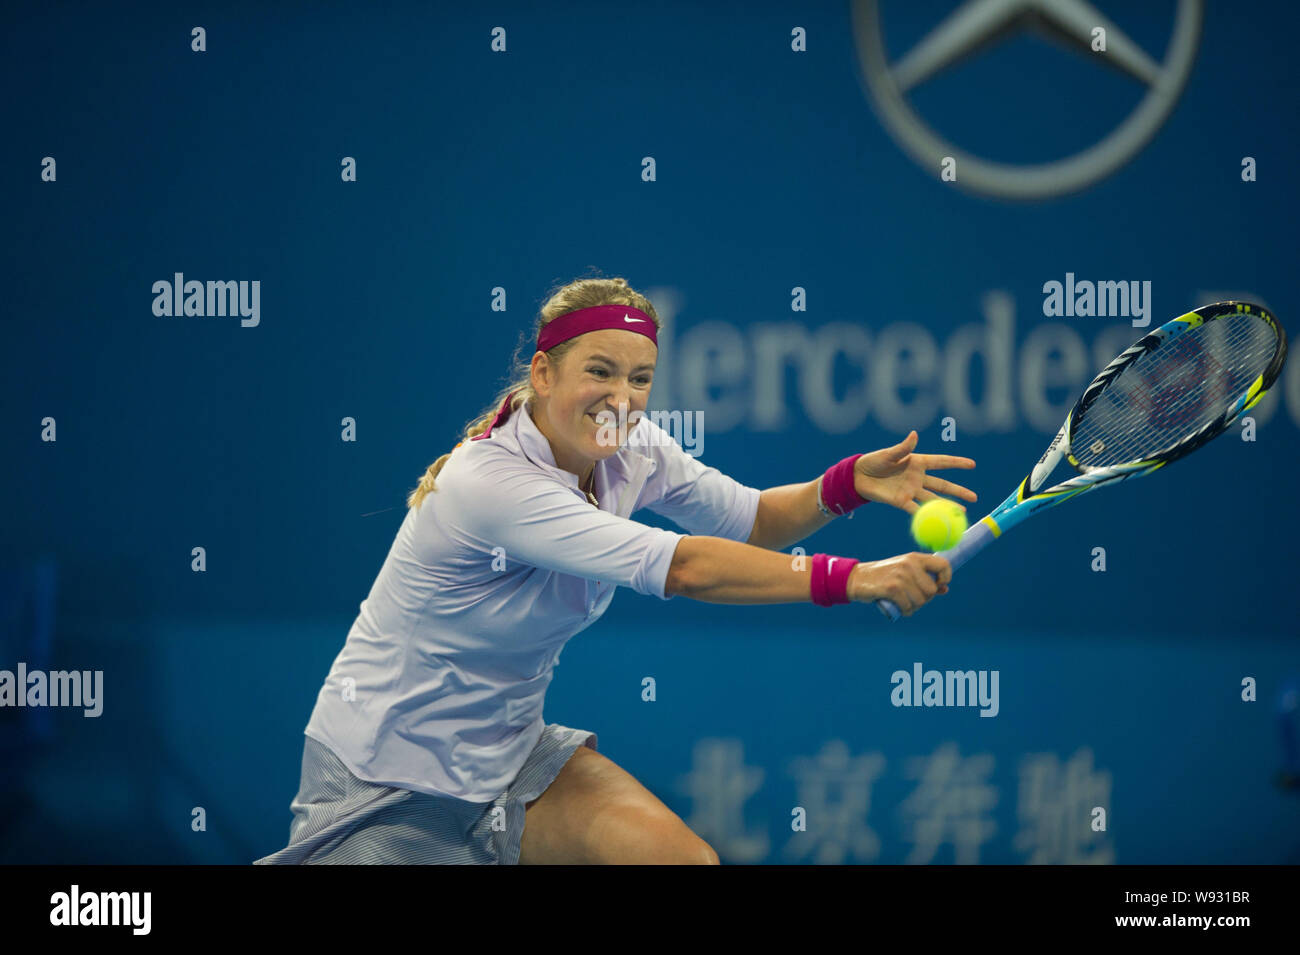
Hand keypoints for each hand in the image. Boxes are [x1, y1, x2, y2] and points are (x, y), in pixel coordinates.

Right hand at [850, 553, 951, 615]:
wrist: (857, 578)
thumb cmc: (884, 576)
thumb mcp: (905, 571)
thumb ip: (924, 578)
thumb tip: (944, 589)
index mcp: (915, 558)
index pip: (944, 565)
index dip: (946, 578)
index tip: (938, 585)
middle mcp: (910, 564)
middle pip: (931, 590)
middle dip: (925, 598)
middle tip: (912, 597)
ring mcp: (901, 576)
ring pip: (921, 601)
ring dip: (914, 606)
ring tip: (904, 602)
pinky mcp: (892, 588)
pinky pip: (908, 607)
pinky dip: (905, 611)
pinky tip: (899, 607)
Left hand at [853, 431, 975, 514]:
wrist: (858, 477)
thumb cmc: (873, 461)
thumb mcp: (888, 454)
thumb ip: (902, 448)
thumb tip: (914, 435)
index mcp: (917, 462)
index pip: (941, 462)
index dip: (956, 463)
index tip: (972, 464)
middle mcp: (917, 477)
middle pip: (942, 485)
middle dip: (958, 491)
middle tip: (975, 498)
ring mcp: (911, 490)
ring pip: (933, 499)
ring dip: (947, 506)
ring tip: (963, 512)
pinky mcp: (901, 501)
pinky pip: (916, 509)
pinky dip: (926, 516)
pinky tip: (939, 522)